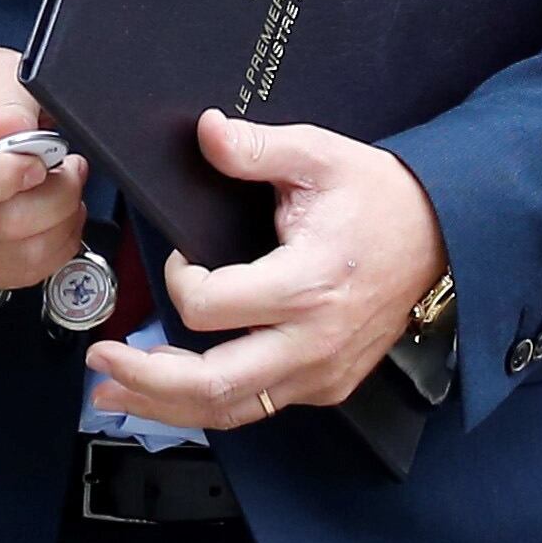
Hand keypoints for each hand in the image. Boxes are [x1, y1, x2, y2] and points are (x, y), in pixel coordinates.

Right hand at [0, 44, 91, 289]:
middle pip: (2, 225)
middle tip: (69, 168)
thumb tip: (17, 131)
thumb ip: (10, 97)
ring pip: (20, 257)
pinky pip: (19, 274)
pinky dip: (51, 249)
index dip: (6, 176)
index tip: (41, 160)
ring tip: (63, 191)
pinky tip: (51, 218)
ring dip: (61, 226)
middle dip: (57, 197)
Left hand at [85, 110, 444, 429]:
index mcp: (307, 285)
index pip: (210, 308)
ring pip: (234, 409)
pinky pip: (260, 408)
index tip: (180, 253)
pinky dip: (211, 405)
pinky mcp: (326, 384)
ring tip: (115, 394)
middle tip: (99, 362)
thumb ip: (257, 147)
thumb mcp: (319, 155)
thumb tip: (206, 132)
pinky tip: (173, 395)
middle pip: (214, 383)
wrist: (443, 234)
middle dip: (146, 379)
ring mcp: (322, 372)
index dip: (179, 278)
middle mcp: (313, 341)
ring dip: (167, 407)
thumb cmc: (379, 196)